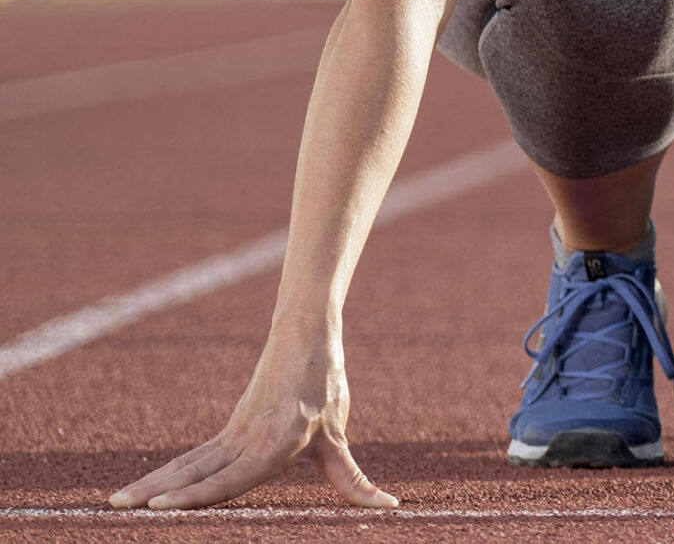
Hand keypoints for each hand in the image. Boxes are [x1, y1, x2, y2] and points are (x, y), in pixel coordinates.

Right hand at [108, 333, 396, 510]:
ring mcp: (232, 435)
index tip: (160, 506)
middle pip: (195, 473)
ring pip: (186, 465)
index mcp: (273, 445)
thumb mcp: (338, 439)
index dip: (196, 495)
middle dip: (158, 493)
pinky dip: (166, 474)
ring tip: (114, 502)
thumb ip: (354, 480)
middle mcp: (246, 441)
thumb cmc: (324, 388)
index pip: (229, 479)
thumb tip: (389, 506)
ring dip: (151, 483)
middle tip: (119, 508)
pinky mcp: (227, 430)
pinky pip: (193, 457)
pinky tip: (143, 488)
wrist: (305, 336)